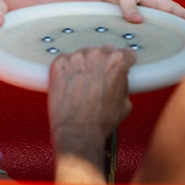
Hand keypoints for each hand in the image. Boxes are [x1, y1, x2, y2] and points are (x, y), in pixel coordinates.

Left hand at [48, 45, 136, 184]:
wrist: (77, 132)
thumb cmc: (99, 122)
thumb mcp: (125, 104)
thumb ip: (124, 86)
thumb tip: (120, 83)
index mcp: (117, 62)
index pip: (125, 53)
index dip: (124, 62)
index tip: (120, 64)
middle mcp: (97, 56)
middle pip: (102, 52)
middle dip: (101, 65)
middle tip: (98, 81)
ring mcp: (76, 58)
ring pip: (83, 56)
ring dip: (84, 66)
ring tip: (82, 85)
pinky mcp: (59, 64)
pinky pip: (65, 61)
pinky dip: (67, 70)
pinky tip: (70, 83)